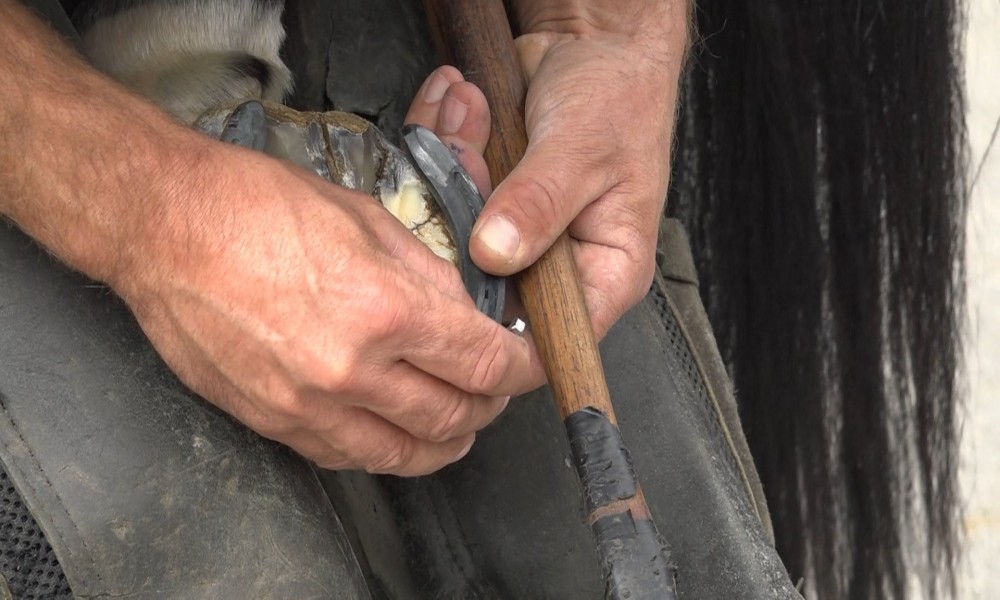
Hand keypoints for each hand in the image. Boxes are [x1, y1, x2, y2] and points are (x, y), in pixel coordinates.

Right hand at [112, 68, 529, 475]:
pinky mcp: (272, 422)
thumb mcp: (366, 219)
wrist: (164, 227)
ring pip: (405, 453)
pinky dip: (386, 450)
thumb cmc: (255, 207)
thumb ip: (427, 275)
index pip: (484, 363)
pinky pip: (348, 457)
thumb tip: (466, 312)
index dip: (522, 368)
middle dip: (490, 403)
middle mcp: (349, 370)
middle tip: (496, 387)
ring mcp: (307, 405)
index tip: (530, 362)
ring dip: (446, 440)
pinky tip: (397, 431)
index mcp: (384, 309)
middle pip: (454, 416)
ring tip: (459, 421)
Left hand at [470, 4, 689, 358]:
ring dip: (452, 165)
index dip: (503, 334)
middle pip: (490, 284)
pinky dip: (441, 142)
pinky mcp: (489, 199)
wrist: (595, 40)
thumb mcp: (583, 150)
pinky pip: (446, 188)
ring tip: (472, 116)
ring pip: (458, 231)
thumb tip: (495, 254)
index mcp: (606, 270)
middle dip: (465, 217)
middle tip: (474, 162)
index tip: (459, 299)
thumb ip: (538, 203)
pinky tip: (458, 106)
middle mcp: (560, 261)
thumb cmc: (619, 95)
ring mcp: (519, 231)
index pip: (556, 338)